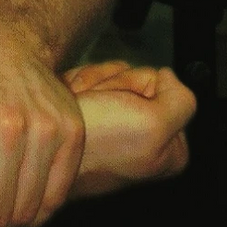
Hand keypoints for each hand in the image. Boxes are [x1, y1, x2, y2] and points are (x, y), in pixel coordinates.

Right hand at [63, 61, 195, 193]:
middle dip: (114, 84)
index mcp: (170, 147)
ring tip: (83, 106)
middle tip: (100, 107)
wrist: (47, 152)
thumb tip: (168, 77)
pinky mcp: (93, 114)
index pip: (163, 85)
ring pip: (113, 75)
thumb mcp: (153, 126)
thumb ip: (180, 99)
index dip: (140, 85)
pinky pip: (91, 78)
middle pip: (137, 77)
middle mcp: (147, 136)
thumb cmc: (97, 144)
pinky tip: (74, 101)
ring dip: (94, 83)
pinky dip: (80, 83)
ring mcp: (118, 125)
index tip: (124, 106)